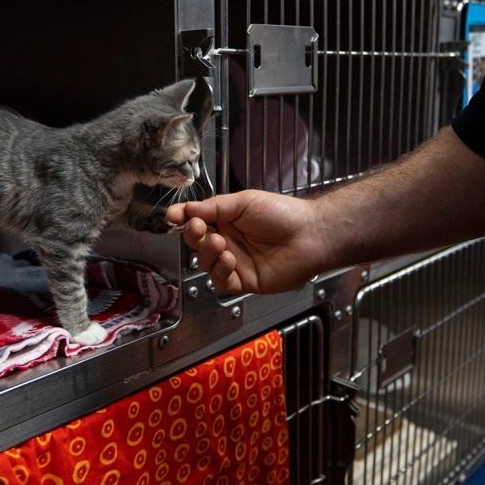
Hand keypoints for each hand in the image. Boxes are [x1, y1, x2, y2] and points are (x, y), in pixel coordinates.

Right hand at [167, 190, 327, 293]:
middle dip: (194, 235)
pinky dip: (220, 272)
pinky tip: (229, 260)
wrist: (310, 235)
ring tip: (221, 244)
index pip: (196, 221)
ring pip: (206, 264)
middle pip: (197, 244)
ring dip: (208, 253)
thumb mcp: (244, 202)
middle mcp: (228, 241)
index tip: (174, 216)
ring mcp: (236, 262)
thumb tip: (186, 208)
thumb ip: (214, 207)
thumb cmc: (284, 214)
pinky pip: (222, 282)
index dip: (183, 219)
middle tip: (200, 228)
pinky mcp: (245, 281)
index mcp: (226, 220)